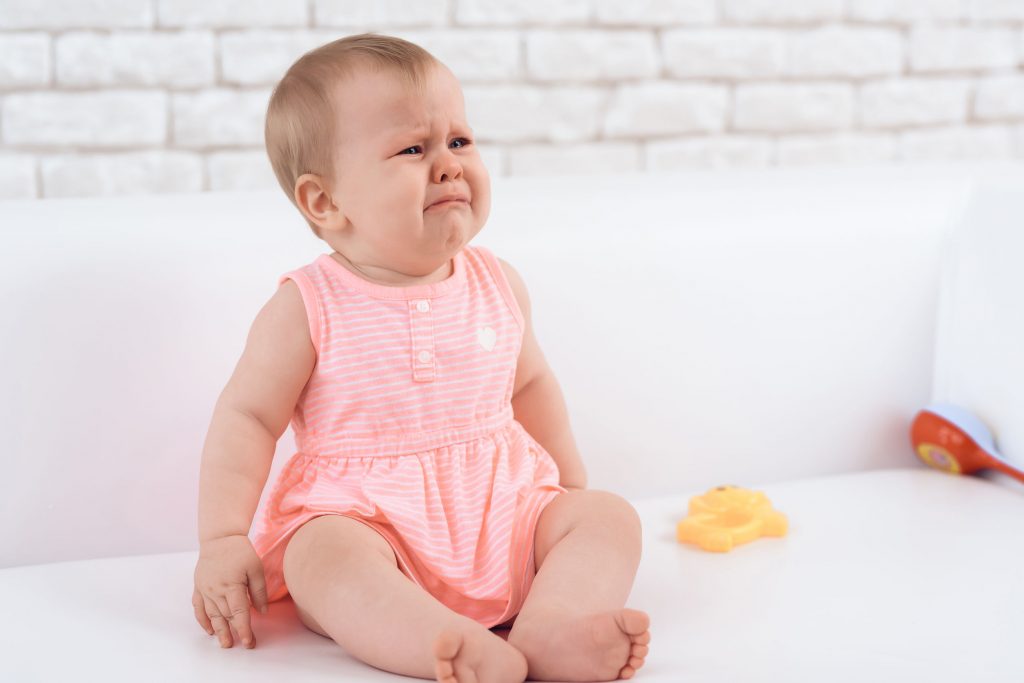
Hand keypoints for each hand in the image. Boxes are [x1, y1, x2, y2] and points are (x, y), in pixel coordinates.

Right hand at [192, 534, 268, 648]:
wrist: (219, 539)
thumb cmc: (241, 552)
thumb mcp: (256, 568)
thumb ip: (259, 591)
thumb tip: (263, 612)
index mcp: (232, 585)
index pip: (239, 613)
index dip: (244, 629)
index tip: (249, 642)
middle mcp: (216, 590)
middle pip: (225, 616)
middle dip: (234, 633)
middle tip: (241, 646)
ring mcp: (205, 590)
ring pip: (212, 615)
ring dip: (218, 630)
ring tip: (225, 643)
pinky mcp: (198, 587)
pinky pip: (198, 608)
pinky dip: (203, 620)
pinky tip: (209, 630)